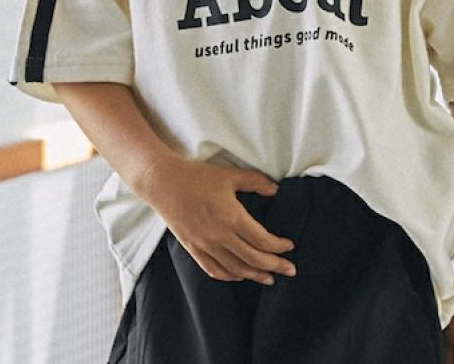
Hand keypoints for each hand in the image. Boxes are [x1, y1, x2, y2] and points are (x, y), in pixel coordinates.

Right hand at [138, 155, 296, 285]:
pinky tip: (239, 276)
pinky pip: (214, 269)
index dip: (279, 247)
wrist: (163, 183)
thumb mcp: (230, 175)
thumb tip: (275, 190)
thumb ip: (255, 182)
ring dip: (254, 275)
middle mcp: (220, 236)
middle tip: (290, 271)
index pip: (262, 240)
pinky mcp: (193, 248)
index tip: (289, 246)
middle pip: (253, 259)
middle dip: (274, 266)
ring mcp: (205, 245)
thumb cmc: (197, 176)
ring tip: (269, 279)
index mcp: (232, 217)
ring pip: (235, 268)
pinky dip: (229, 276)